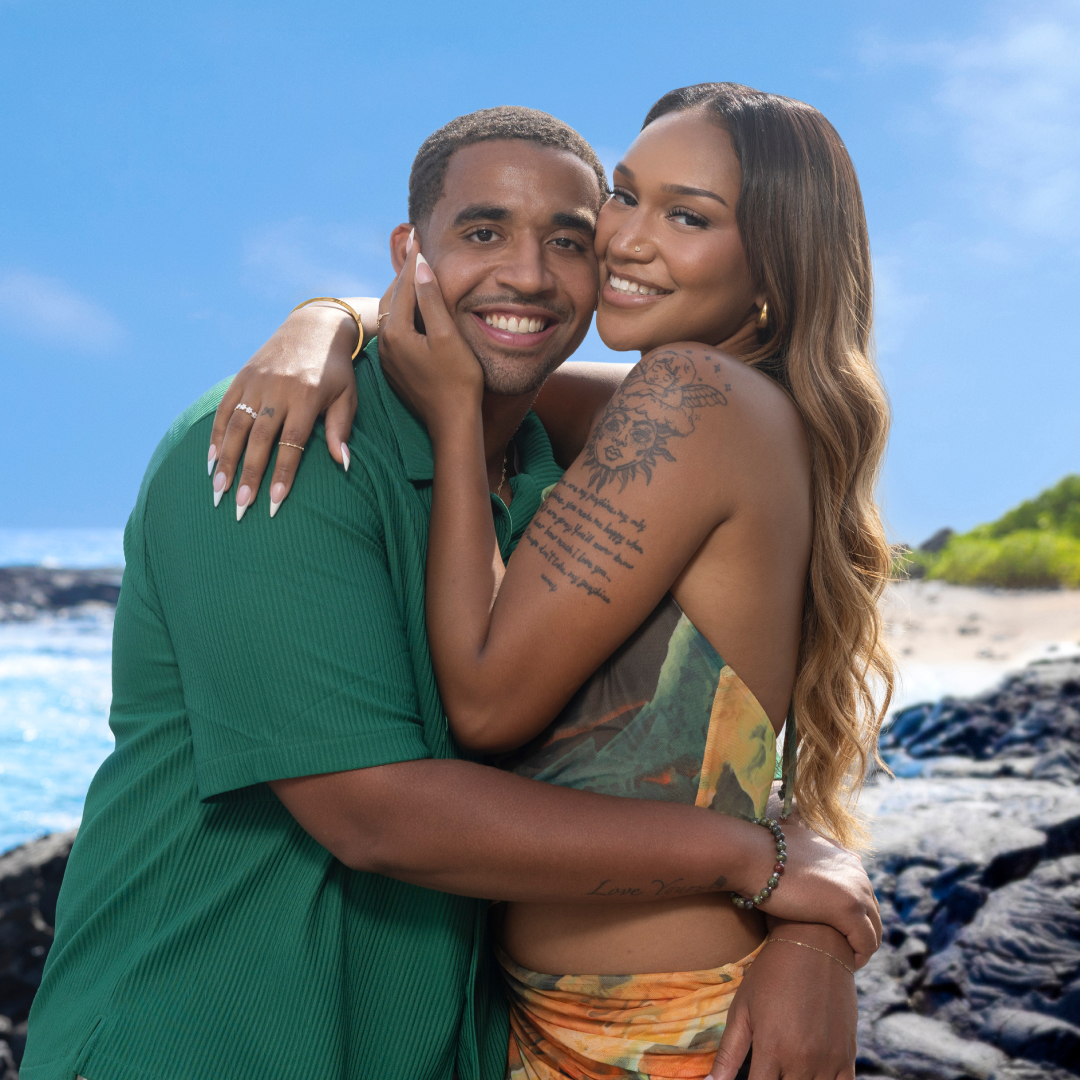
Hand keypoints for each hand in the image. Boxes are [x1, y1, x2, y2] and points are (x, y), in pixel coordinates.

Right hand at [206, 288, 387, 516]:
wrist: (314, 326)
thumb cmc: (336, 370)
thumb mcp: (347, 397)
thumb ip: (341, 429)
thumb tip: (344, 464)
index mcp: (306, 397)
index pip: (292, 444)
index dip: (282, 474)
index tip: (274, 503)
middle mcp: (277, 390)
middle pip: (259, 440)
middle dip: (248, 474)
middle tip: (239, 505)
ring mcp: (256, 383)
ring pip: (236, 426)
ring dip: (226, 460)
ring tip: (219, 489)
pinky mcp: (242, 377)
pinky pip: (225, 409)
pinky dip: (216, 435)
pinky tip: (212, 460)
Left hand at [378, 243, 483, 432]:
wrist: (453, 423)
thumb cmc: (457, 381)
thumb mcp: (448, 336)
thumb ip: (432, 300)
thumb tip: (420, 264)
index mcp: (397, 333)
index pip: (403, 285)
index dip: (413, 258)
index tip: (417, 233)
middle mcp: (387, 345)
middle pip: (393, 298)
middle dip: (404, 271)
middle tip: (412, 242)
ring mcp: (390, 359)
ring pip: (394, 315)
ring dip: (404, 292)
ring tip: (413, 269)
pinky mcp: (398, 370)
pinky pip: (399, 331)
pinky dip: (406, 313)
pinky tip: (415, 307)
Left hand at [708, 924, 856, 1079]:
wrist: (813, 944)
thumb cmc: (770, 974)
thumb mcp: (742, 1009)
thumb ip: (728, 1054)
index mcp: (771, 1050)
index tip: (749, 1079)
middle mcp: (801, 1060)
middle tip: (768, 1072)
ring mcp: (828, 1060)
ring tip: (784, 1072)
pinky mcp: (847, 1056)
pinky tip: (810, 1077)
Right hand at [736, 811, 880, 968]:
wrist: (752, 855)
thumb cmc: (762, 854)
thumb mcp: (792, 848)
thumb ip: (805, 854)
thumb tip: (795, 854)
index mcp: (844, 857)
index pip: (860, 891)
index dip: (852, 912)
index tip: (836, 928)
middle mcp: (857, 871)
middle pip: (872, 911)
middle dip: (859, 932)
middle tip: (840, 950)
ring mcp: (856, 890)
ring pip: (874, 929)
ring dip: (861, 947)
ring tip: (841, 960)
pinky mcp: (849, 910)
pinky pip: (867, 943)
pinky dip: (859, 957)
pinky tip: (842, 965)